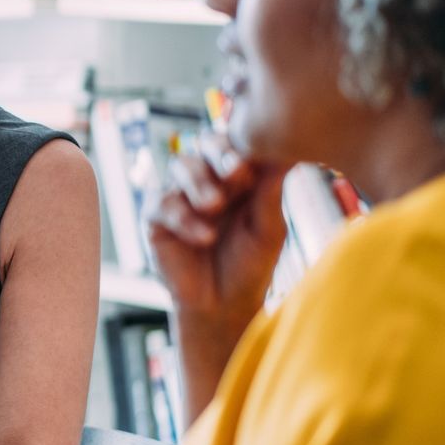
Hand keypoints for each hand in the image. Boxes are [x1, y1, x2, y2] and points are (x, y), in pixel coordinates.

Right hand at [144, 130, 288, 327]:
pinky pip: (162, 201)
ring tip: (215, 207)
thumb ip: (271, 189)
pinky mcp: (155, 216)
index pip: (236, 140)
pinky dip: (184, 218)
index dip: (241, 145)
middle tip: (235, 174)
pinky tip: (204, 237)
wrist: (223, 304)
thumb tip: (289, 151)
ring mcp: (179, 193)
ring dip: (199, 182)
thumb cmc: (251, 264)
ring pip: (180, 164)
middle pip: (204, 141)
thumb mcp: (268, 227)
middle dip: (218, 154)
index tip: (252, 164)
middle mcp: (207, 177)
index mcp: (238, 174)